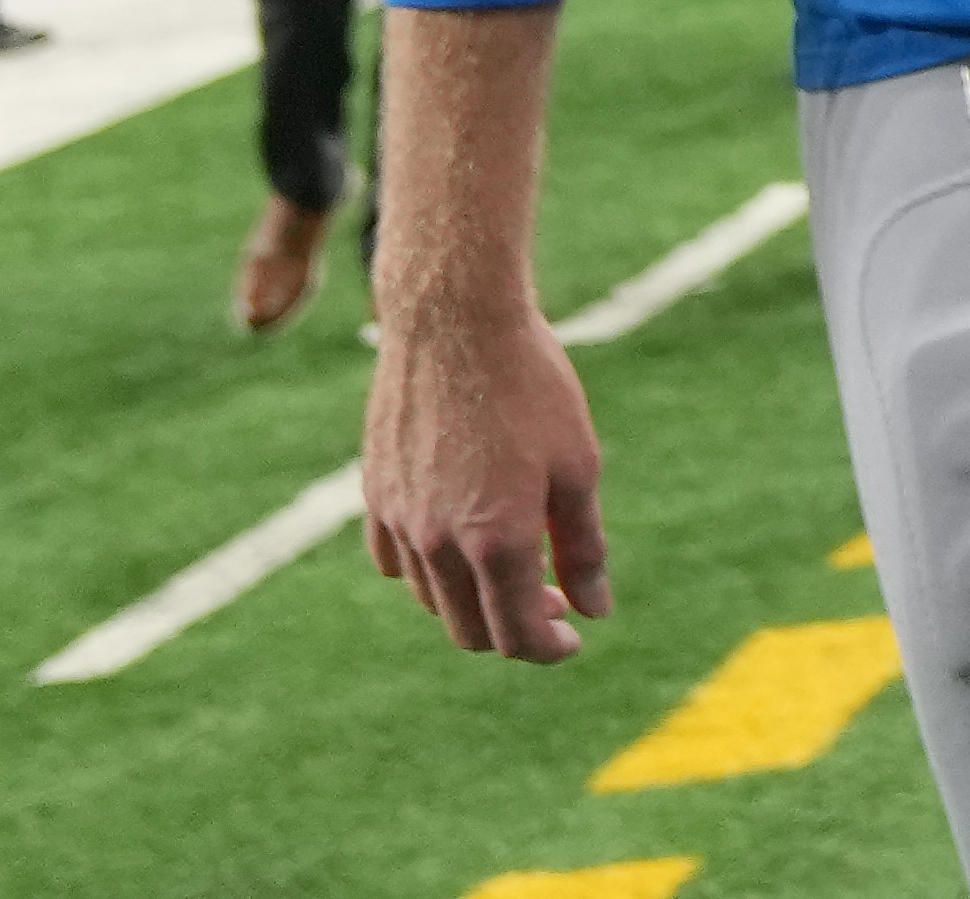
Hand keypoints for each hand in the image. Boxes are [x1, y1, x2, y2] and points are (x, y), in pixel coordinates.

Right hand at [365, 287, 613, 660]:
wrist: (455, 321)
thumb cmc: (532, 387)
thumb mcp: (579, 466)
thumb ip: (583, 547)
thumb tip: (595, 610)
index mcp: (495, 542)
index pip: (516, 635)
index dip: (548, 648)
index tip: (573, 637)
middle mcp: (438, 543)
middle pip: (469, 629)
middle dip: (514, 629)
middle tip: (552, 598)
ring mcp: (399, 521)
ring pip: (431, 598)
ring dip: (472, 600)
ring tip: (514, 565)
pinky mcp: (374, 495)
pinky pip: (396, 560)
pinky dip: (428, 570)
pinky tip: (459, 542)